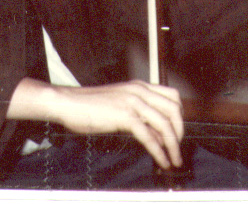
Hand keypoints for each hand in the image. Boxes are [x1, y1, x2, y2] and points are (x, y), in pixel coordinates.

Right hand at [7, 78, 183, 168]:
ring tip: (174, 159)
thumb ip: (138, 115)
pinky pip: (149, 136)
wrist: (68, 103)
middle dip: (180, 131)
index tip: (178, 132)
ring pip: (165, 124)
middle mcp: (139, 91)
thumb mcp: (119, 105)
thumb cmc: (88, 106)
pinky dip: (159, 151)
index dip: (179, 116)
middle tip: (178, 147)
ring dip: (173, 145)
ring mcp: (132, 102)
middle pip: (174, 109)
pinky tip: (162, 161)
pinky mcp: (124, 116)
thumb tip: (156, 135)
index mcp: (139, 86)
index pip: (172, 96)